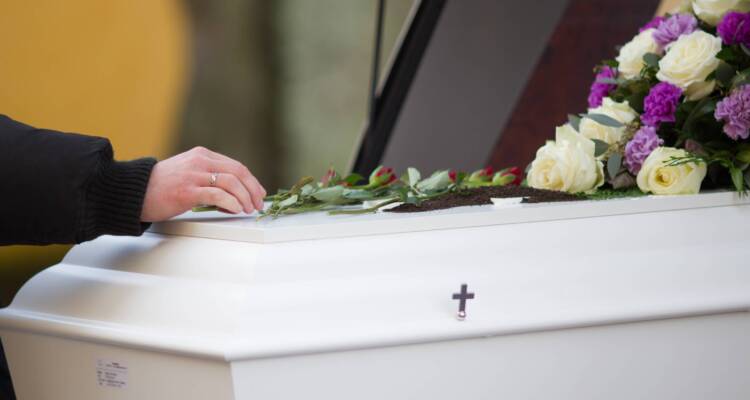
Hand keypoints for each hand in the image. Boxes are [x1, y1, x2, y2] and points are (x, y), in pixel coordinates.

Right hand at [140, 147, 266, 221]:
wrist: (134, 192)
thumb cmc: (161, 187)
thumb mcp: (188, 174)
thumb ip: (209, 179)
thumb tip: (234, 197)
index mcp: (202, 155)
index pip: (236, 166)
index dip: (251, 181)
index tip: (259, 194)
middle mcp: (200, 162)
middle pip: (238, 172)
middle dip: (252, 190)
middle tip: (258, 204)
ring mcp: (193, 175)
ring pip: (230, 182)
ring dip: (244, 197)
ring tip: (248, 209)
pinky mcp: (187, 191)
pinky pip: (217, 194)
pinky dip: (231, 202)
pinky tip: (236, 209)